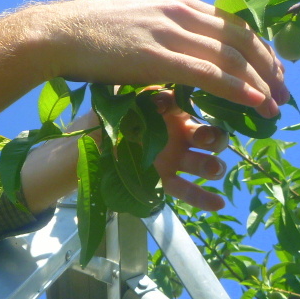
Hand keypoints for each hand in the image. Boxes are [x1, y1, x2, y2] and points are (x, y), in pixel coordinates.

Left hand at [20, 99, 230, 214]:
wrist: (81, 152)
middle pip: (208, 133)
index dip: (185, 105)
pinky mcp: (164, 182)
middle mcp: (176, 132)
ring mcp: (173, 158)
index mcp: (167, 109)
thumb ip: (130, 99)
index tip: (168, 107)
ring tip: (213, 170)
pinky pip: (188, 190)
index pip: (187, 104)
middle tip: (206, 139)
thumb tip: (153, 95)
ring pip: (203, 162)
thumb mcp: (112, 105)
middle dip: (214, 136)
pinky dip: (204, 197)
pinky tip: (218, 204)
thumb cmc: (99, 121)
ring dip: (212, 166)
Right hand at [35, 0, 288, 118]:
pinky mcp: (158, 57)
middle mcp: (181, 12)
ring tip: (276, 106)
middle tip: (285, 92)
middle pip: (242, 39)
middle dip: (270, 68)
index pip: (233, 24)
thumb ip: (162, 32)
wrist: (57, 34)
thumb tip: (176, 51)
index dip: (260, 50)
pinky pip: (210, 75)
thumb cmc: (89, 34)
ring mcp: (170, 33)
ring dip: (261, 84)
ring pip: (231, 58)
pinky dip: (239, 90)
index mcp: (177, 3)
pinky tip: (256, 104)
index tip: (274, 72)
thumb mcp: (135, 23)